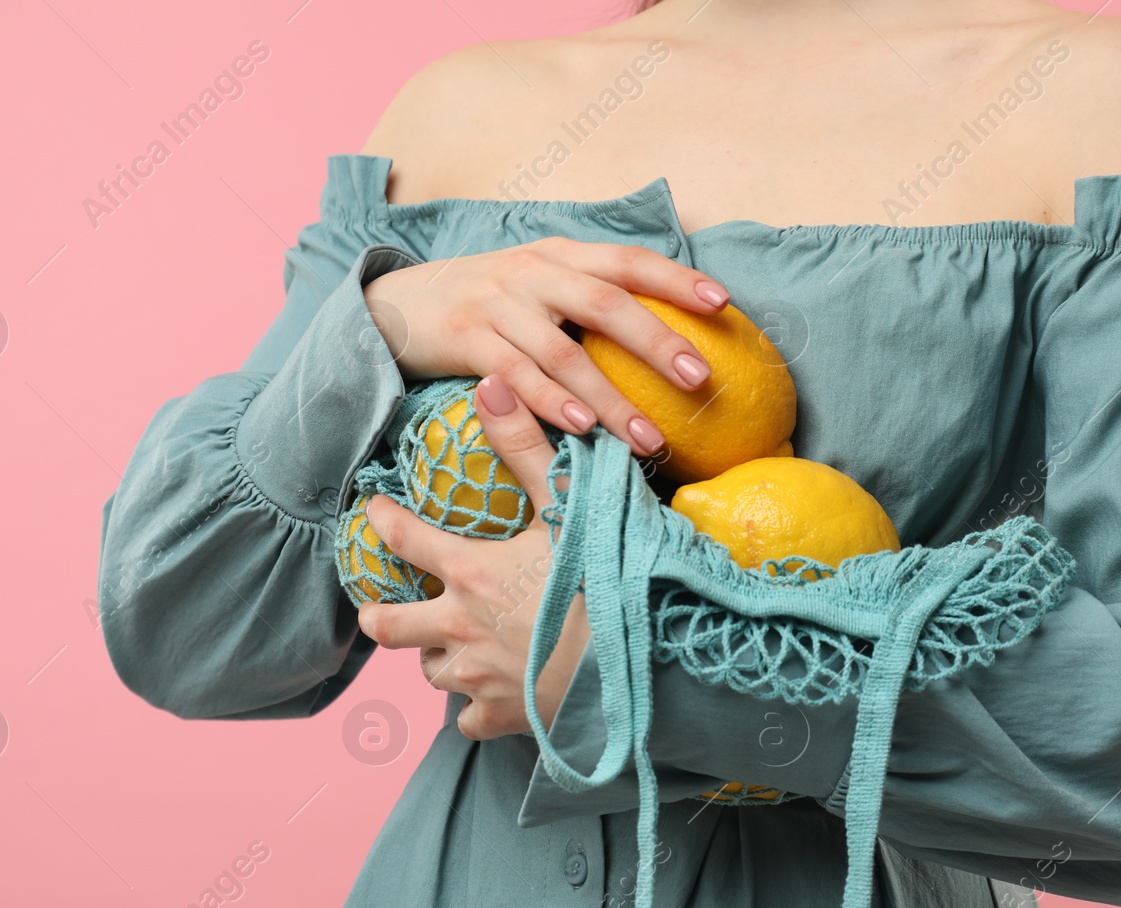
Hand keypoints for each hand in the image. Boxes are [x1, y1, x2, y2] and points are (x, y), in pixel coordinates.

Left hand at [355, 375, 590, 740]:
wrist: (637, 664)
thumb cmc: (604, 579)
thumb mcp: (566, 505)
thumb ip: (525, 447)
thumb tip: (490, 384)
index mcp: (468, 573)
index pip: (402, 539)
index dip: (381, 519)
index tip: (372, 509)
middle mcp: (459, 628)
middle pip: (388, 626)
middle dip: (379, 615)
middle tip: (378, 609)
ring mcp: (479, 679)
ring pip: (430, 673)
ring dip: (434, 659)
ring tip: (450, 650)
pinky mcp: (503, 718)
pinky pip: (468, 722)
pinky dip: (472, 711)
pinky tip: (489, 699)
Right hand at [362, 235, 729, 456]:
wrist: (394, 303)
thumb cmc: (485, 304)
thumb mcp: (535, 284)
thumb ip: (586, 296)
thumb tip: (663, 332)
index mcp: (560, 254)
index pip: (628, 261)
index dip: (677, 278)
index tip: (725, 304)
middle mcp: (532, 272)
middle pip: (606, 303)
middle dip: (658, 341)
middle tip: (701, 379)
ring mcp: (497, 304)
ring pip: (566, 354)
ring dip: (612, 401)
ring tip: (650, 441)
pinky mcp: (465, 339)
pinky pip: (517, 376)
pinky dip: (552, 405)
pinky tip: (583, 432)